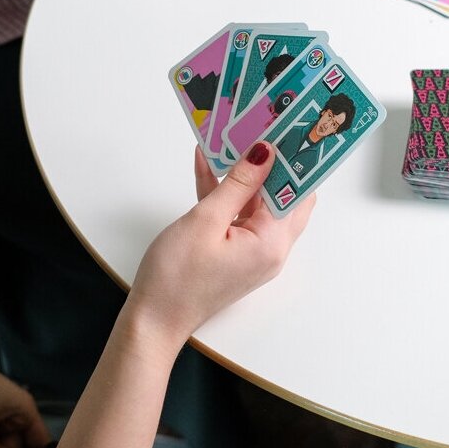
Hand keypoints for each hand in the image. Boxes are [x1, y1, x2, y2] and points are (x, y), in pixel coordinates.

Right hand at [125, 143, 314, 349]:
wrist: (153, 319)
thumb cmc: (176, 277)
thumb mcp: (205, 221)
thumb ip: (237, 184)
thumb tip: (265, 152)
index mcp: (271, 243)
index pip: (294, 192)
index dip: (292, 160)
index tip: (287, 129)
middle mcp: (270, 249)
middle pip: (282, 196)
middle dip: (273, 162)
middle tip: (264, 128)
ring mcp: (253, 251)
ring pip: (257, 202)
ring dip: (244, 174)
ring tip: (232, 138)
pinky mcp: (236, 251)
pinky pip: (237, 214)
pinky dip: (226, 192)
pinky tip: (207, 165)